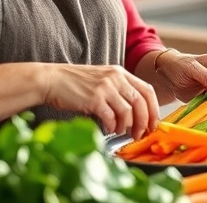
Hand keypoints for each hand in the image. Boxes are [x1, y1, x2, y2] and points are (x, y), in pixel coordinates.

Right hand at [42, 64, 159, 138]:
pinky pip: (111, 118)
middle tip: (139, 134)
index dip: (154, 109)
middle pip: (141, 102)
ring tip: (119, 131)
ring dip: (126, 126)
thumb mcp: (101, 79)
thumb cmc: (75, 83)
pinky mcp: (94, 99)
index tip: (152, 123)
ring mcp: (105, 88)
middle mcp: (115, 78)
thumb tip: (134, 115)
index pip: (147, 90)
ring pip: (128, 112)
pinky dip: (112, 127)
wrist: (52, 80)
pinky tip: (107, 129)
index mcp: (120, 72)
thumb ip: (118, 90)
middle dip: (143, 122)